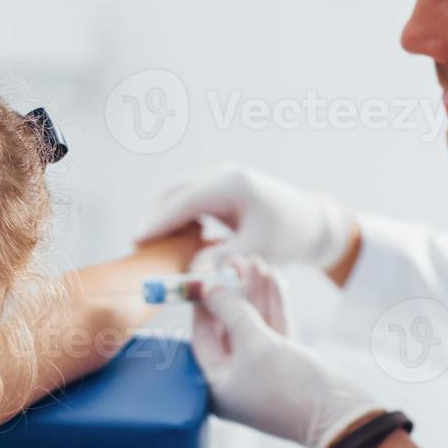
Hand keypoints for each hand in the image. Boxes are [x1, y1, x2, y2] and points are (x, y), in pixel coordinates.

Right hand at [136, 163, 357, 272]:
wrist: (310, 222)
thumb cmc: (288, 235)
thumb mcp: (256, 250)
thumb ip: (222, 261)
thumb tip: (191, 273)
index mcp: (232, 184)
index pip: (184, 201)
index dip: (158, 221)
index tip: (137, 240)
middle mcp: (223, 173)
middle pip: (175, 192)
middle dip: (155, 218)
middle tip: (139, 247)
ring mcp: (220, 177)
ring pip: (179, 193)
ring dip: (164, 216)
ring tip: (151, 246)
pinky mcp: (219, 187)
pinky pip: (189, 198)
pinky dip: (176, 216)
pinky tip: (170, 238)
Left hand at [193, 256, 383, 447]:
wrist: (340, 414)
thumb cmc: (289, 387)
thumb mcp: (255, 343)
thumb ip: (230, 311)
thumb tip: (208, 287)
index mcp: (217, 386)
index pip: (202, 339)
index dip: (203, 305)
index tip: (203, 276)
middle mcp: (236, 381)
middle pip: (228, 329)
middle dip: (233, 293)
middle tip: (233, 261)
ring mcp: (263, 373)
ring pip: (253, 326)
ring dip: (255, 294)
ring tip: (254, 261)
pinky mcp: (287, 365)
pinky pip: (273, 331)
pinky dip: (273, 306)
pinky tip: (272, 279)